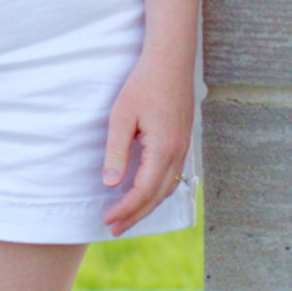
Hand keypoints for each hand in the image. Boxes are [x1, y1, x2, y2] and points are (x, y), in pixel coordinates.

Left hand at [101, 53, 193, 236]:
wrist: (171, 60)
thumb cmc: (143, 84)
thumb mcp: (121, 118)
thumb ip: (116, 153)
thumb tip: (110, 184)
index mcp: (163, 149)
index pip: (143, 191)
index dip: (125, 209)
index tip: (107, 220)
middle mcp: (178, 153)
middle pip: (157, 196)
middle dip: (136, 215)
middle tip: (114, 229)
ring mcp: (184, 147)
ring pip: (169, 188)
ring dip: (148, 205)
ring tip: (128, 217)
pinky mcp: (184, 141)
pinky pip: (174, 175)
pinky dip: (159, 191)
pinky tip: (147, 193)